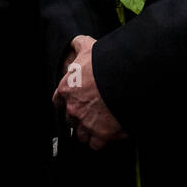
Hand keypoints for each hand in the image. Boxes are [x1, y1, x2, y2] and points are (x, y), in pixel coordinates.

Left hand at [52, 35, 127, 150]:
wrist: (128, 79)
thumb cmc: (108, 64)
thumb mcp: (90, 48)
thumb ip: (79, 45)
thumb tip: (76, 42)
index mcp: (66, 90)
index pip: (58, 102)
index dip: (67, 102)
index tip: (76, 101)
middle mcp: (73, 109)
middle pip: (71, 120)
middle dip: (80, 117)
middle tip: (93, 111)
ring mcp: (86, 124)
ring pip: (81, 135)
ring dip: (89, 131)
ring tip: (102, 123)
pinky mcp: (101, 135)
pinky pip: (96, 145)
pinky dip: (102, 141)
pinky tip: (109, 132)